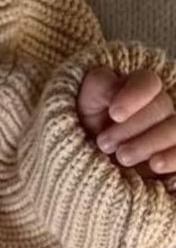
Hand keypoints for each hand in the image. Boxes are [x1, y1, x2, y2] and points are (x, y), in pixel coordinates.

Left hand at [76, 66, 175, 181]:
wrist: (83, 164)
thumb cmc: (82, 128)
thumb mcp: (81, 103)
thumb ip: (98, 86)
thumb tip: (114, 89)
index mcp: (137, 89)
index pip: (148, 83)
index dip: (135, 96)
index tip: (115, 114)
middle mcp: (158, 108)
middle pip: (161, 108)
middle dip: (131, 127)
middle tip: (103, 143)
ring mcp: (168, 133)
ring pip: (175, 129)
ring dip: (149, 143)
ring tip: (121, 157)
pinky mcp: (171, 157)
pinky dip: (173, 158)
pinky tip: (156, 165)